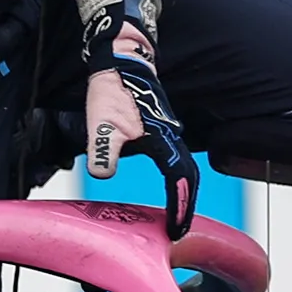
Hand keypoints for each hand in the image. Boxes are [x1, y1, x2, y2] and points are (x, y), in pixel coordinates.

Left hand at [84, 42, 200, 239]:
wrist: (120, 61)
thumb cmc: (114, 90)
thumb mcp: (102, 122)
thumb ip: (103, 149)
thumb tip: (102, 174)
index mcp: (163, 140)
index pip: (179, 179)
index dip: (180, 205)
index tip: (176, 229)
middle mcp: (172, 138)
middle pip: (188, 177)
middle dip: (186, 204)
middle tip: (178, 229)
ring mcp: (169, 133)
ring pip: (183, 168)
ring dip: (182, 192)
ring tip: (174, 215)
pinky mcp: (162, 130)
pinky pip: (175, 160)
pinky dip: (175, 178)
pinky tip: (166, 185)